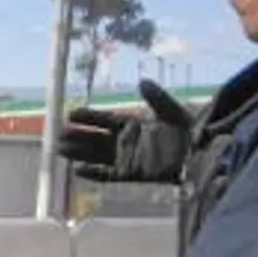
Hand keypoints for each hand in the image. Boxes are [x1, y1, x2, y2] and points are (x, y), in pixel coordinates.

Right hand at [58, 79, 194, 183]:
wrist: (200, 154)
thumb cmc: (187, 131)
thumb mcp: (172, 111)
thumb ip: (156, 98)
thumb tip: (141, 81)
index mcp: (133, 124)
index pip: (105, 120)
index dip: (88, 117)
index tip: (71, 113)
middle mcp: (126, 141)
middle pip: (96, 139)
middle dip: (77, 136)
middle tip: (58, 134)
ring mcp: (127, 158)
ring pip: (97, 155)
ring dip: (79, 153)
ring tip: (60, 150)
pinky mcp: (131, 174)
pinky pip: (108, 174)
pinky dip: (94, 174)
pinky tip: (78, 170)